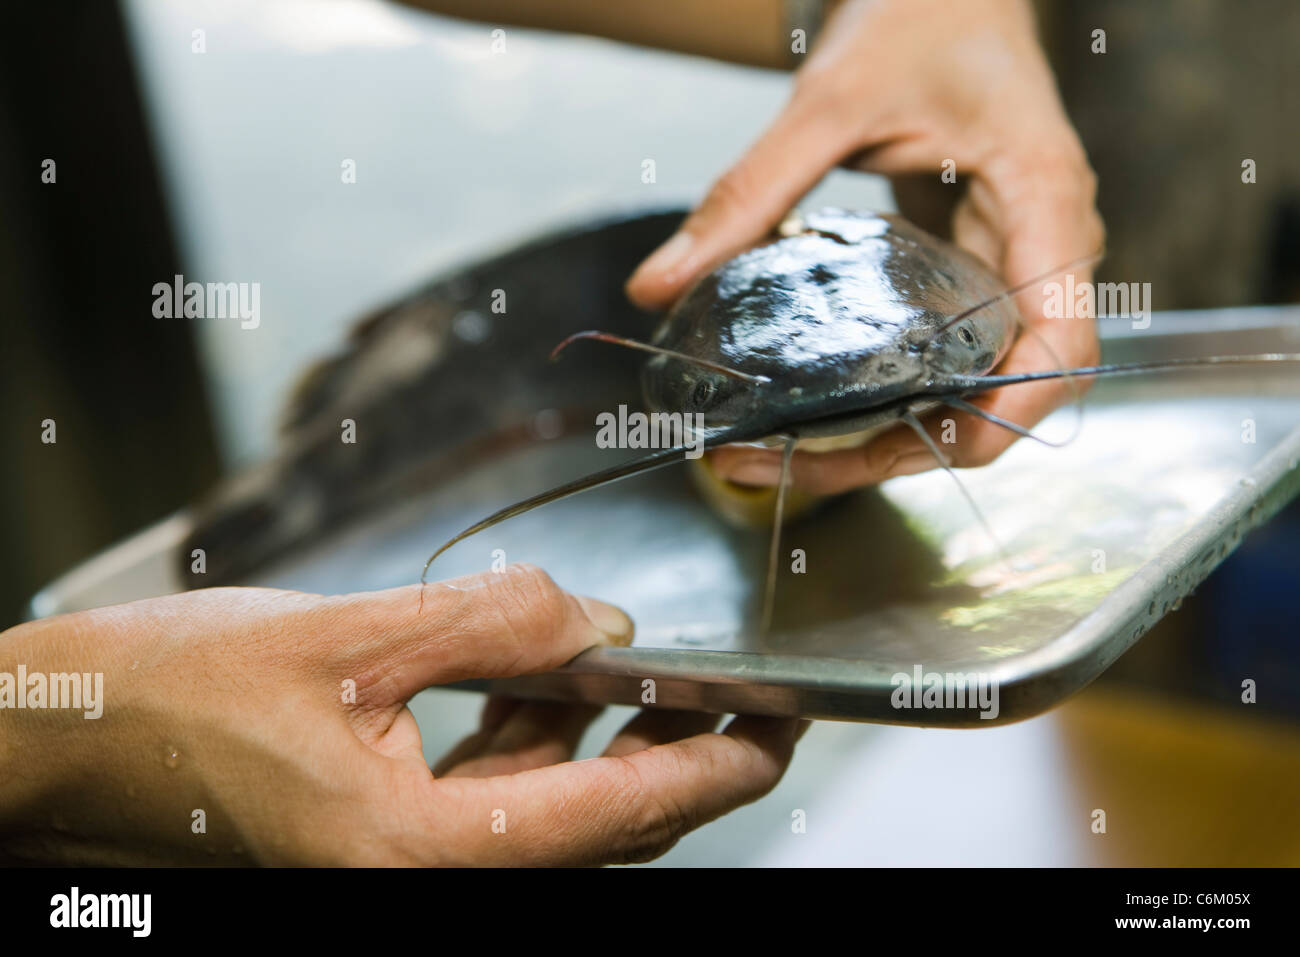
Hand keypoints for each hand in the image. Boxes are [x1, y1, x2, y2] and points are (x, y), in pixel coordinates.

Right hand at [0, 565, 800, 864]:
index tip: (776, 730)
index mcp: (412, 854)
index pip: (608, 817)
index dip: (707, 772)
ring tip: (658, 672)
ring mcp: (401, 866)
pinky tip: (555, 676)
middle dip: (679, 757)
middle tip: (747, 698)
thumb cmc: (169, 699)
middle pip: (595, 826)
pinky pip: (494, 796)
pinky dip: (537, 738)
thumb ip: (491, 625)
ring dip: (606, 742)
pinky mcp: (383, 837)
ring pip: (550, 811)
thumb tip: (601, 622)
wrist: (61, 744)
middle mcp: (418, 880)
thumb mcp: (347, 638)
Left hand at [627, 0, 1104, 494]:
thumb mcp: (829, 101)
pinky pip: (943, 355)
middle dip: (904, 446)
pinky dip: (883, 393)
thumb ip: (749, 192)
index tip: (917, 444)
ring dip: (885, 434)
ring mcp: (1006, 267)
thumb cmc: (922, 16)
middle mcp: (1038, 253)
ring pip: (970, 388)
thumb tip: (657, 285)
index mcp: (1043, 207)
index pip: (1062, 348)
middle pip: (1002, 394)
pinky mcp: (969, 271)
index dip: (1004, 415)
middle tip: (785, 463)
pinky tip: (810, 407)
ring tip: (779, 452)